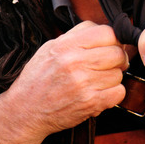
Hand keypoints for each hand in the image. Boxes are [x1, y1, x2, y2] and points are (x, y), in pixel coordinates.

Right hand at [0, 21, 127, 143]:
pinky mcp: (90, 103)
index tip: (111, 46)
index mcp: (66, 45)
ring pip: (119, 73)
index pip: (107, 33)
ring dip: (113, 78)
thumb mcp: (51, 47)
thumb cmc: (39, 78)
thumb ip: (78, 35)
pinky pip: (119, 92)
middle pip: (117, 53)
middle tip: (110, 64)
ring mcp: (83, 83)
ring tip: (99, 81)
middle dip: (118, 59)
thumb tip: (106, 32)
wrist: (25, 110)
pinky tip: (101, 93)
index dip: (113, 40)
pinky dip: (114, 94)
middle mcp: (75, 62)